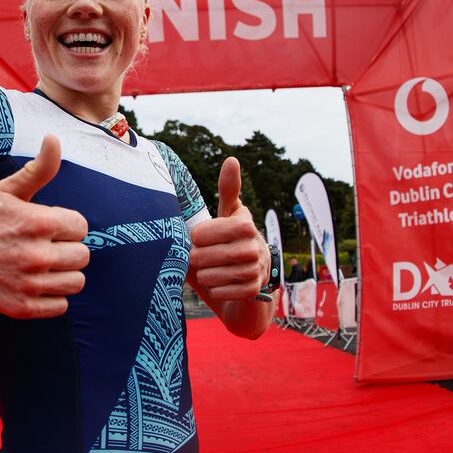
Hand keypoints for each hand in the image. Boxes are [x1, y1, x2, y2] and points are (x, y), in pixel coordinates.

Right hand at [0, 135, 89, 317]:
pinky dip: (52, 297)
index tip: (47, 227)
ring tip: (42, 265)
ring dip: (63, 274)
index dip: (66, 225)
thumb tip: (54, 138)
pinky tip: (34, 283)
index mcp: (38, 222)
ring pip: (77, 282)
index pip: (81, 227)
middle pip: (83, 256)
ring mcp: (30, 284)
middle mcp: (37, 255)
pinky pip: (61, 306)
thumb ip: (38, 169)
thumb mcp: (6, 190)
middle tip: (43, 246)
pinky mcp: (23, 307)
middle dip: (67, 249)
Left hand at [189, 157, 268, 300]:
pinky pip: (220, 292)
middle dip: (197, 258)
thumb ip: (227, 189)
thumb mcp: (227, 214)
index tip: (200, 237)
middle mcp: (254, 246)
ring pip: (210, 275)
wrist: (248, 278)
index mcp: (244, 224)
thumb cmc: (229, 240)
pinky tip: (219, 284)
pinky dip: (215, 290)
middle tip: (201, 257)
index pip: (204, 232)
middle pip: (203, 255)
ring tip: (209, 270)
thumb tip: (232, 159)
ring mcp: (255, 269)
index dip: (198, 237)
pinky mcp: (253, 290)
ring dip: (204, 275)